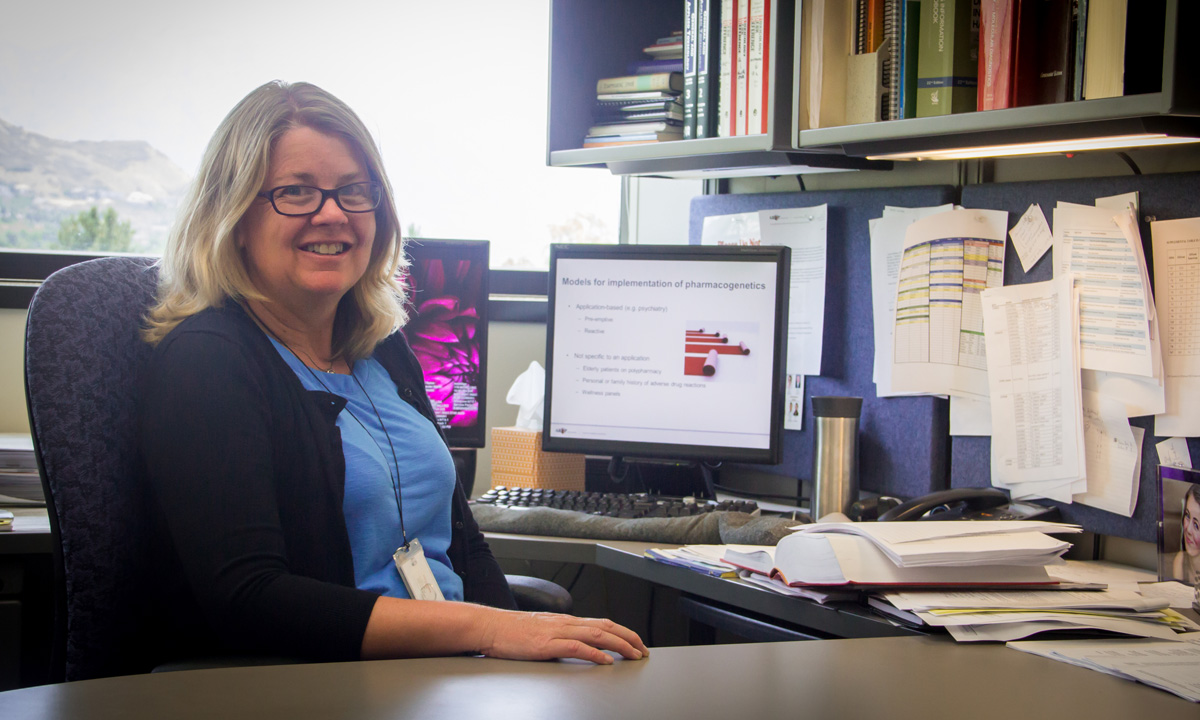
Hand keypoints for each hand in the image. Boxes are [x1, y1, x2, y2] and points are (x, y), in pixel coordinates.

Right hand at [478, 609, 648, 664]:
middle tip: (643, 650)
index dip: (622, 632)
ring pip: (596, 634)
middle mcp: (565, 623)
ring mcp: (556, 631)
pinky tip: (605, 660)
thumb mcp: (543, 631)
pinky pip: (576, 647)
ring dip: (619, 645)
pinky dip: (594, 653)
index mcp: (566, 621)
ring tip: (633, 654)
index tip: (636, 642)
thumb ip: (560, 636)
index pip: (602, 622)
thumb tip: (578, 646)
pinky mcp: (546, 644)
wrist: (490, 626)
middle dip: (628, 638)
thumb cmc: (512, 631)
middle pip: (606, 626)